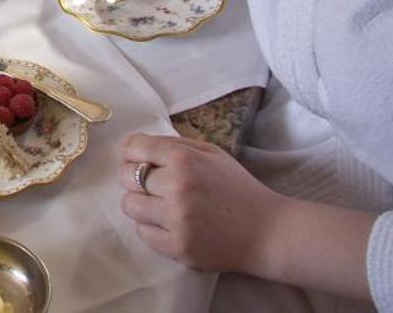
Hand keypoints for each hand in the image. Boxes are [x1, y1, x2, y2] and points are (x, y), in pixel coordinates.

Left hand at [118, 132, 284, 273]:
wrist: (267, 231)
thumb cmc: (237, 187)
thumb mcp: (211, 153)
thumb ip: (173, 144)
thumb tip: (133, 145)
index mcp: (184, 159)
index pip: (132, 147)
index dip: (133, 153)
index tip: (141, 160)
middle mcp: (176, 187)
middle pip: (126, 177)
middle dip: (136, 178)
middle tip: (156, 186)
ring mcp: (176, 220)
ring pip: (129, 206)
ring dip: (141, 204)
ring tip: (162, 206)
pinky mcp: (177, 247)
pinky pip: (142, 233)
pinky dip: (152, 227)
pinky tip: (171, 224)